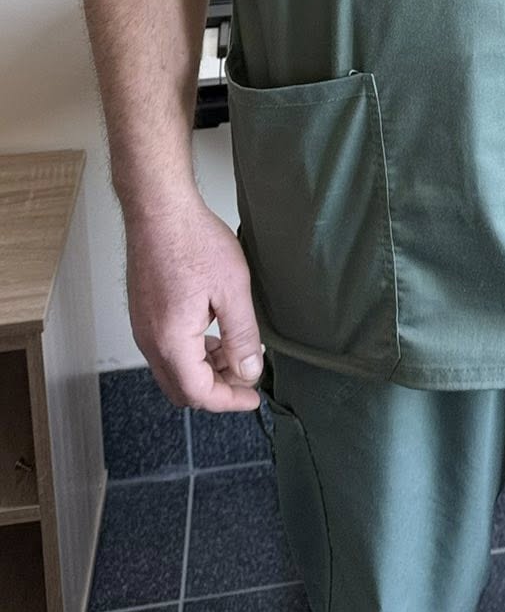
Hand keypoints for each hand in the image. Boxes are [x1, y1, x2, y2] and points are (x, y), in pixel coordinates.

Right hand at [124, 195, 264, 411]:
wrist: (159, 210)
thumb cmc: (192, 241)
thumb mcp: (232, 289)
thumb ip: (241, 336)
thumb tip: (249, 370)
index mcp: (171, 342)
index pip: (199, 393)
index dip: (229, 400)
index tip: (252, 397)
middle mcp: (151, 342)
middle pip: (182, 389)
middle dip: (217, 389)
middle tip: (246, 377)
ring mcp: (143, 329)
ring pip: (174, 370)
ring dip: (205, 370)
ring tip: (236, 351)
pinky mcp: (144, 315)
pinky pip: (167, 350)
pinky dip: (192, 353)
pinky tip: (214, 333)